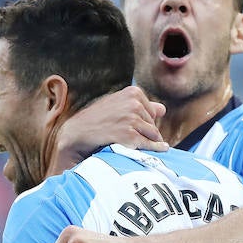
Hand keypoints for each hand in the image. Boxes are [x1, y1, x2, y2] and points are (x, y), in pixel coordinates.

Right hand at [50, 86, 166, 173]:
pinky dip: (154, 149)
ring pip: (153, 134)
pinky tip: (160, 150)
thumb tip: (163, 109)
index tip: (133, 128)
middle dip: (147, 132)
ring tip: (137, 145)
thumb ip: (142, 106)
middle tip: (131, 138)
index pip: (153, 112)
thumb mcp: (118, 105)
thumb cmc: (99, 118)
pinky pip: (149, 144)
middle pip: (153, 123)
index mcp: (133, 92)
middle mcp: (134, 104)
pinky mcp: (130, 136)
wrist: (79, 132)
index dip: (145, 122)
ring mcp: (132, 120)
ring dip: (149, 142)